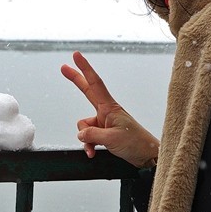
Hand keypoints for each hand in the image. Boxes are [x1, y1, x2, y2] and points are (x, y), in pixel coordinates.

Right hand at [60, 51, 159, 167]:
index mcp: (109, 107)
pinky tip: (94, 152)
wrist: (146, 155)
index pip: (95, 83)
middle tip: (64, 67)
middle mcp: (106, 112)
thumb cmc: (135, 143)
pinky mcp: (104, 133)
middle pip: (87, 92)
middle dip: (76, 80)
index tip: (76, 56)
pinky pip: (88, 137)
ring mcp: (104, 123)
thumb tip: (80, 133)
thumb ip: (92, 134)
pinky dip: (89, 145)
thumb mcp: (111, 138)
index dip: (85, 69)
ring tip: (96, 146)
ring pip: (84, 126)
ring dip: (86, 138)